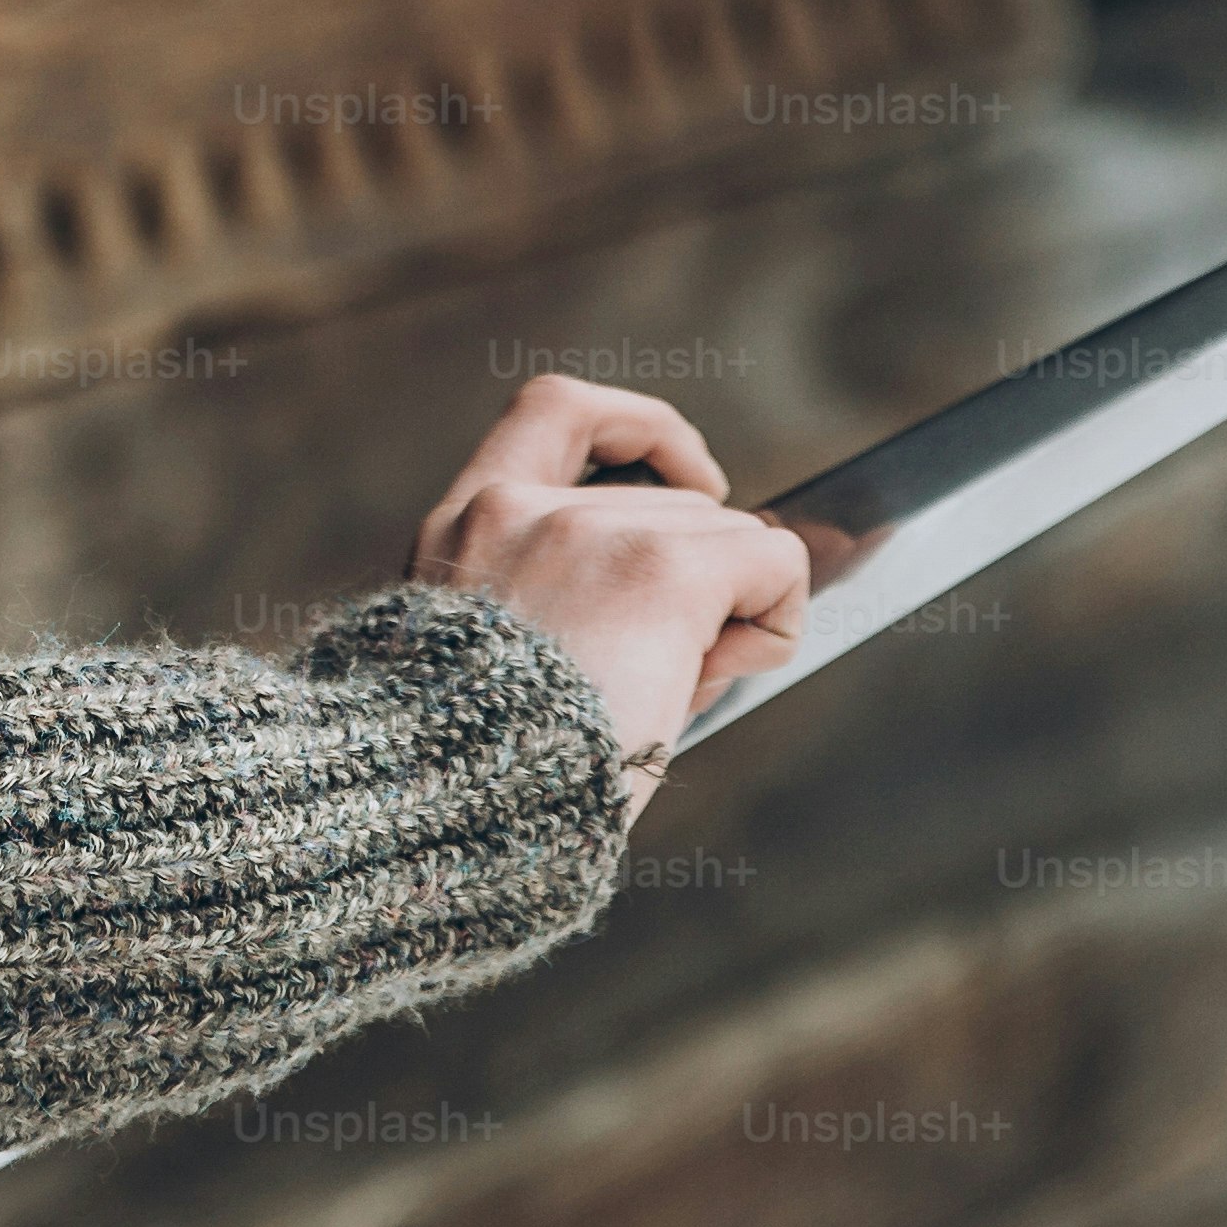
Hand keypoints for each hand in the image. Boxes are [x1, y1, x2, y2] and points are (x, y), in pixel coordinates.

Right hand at [410, 376, 812, 814]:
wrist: (454, 815)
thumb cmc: (471, 779)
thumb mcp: (486, 670)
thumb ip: (567, 613)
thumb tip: (705, 613)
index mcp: (459, 531)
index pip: (555, 411)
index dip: (636, 427)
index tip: (686, 480)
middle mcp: (514, 512)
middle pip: (674, 502)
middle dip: (695, 581)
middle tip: (664, 679)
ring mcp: (587, 531)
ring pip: (727, 536)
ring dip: (726, 611)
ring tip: (670, 695)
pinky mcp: (660, 570)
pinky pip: (772, 561)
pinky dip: (772, 619)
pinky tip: (721, 676)